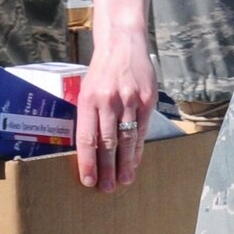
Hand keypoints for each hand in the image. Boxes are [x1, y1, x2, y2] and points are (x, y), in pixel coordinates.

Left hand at [80, 0, 157, 191]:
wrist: (122, 44)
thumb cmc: (101, 71)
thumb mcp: (87, 90)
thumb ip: (89, 116)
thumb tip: (90, 149)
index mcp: (88, 100)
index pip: (87, 137)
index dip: (88, 161)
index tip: (88, 181)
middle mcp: (108, 101)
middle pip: (108, 142)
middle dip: (107, 169)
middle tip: (107, 189)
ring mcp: (129, 100)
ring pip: (126, 139)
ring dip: (125, 163)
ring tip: (124, 181)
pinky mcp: (147, 99)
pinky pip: (142, 129)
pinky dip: (138, 148)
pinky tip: (135, 161)